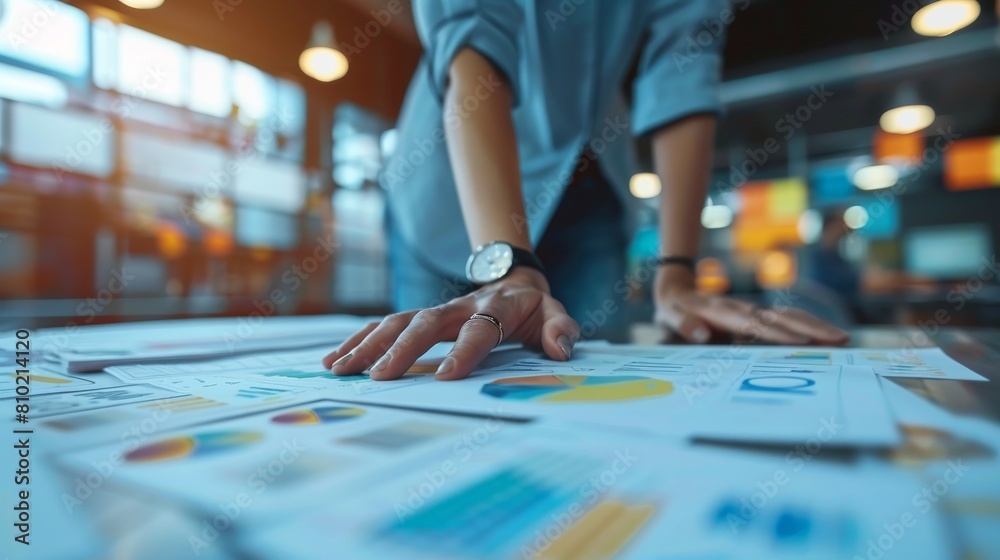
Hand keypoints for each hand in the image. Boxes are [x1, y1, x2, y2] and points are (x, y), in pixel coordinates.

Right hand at [321, 268, 579, 380]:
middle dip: (402, 349)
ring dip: (368, 344)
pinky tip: (335, 360)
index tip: (444, 376)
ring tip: (342, 370)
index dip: (463, 351)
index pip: (479, 330)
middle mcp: (460, 306)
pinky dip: (359, 341)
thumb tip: (560, 349)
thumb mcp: (554, 314)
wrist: (511, 280)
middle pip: (426, 323)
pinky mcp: (418, 316)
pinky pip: (384, 326)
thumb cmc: (532, 308)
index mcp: (496, 309)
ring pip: (397, 322)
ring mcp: (436, 310)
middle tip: (379, 377)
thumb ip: (559, 329)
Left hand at [654, 267, 848, 345]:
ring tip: (843, 338)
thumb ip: (684, 324)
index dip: (777, 334)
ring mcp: (753, 311)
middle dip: (811, 328)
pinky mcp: (758, 316)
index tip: (801, 343)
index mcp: (722, 312)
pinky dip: (808, 327)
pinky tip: (828, 337)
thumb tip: (701, 334)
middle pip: (781, 318)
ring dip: (816, 327)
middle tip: (840, 340)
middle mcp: (743, 309)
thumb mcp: (670, 314)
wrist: (677, 289)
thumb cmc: (673, 308)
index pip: (754, 325)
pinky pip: (786, 321)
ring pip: (789, 317)